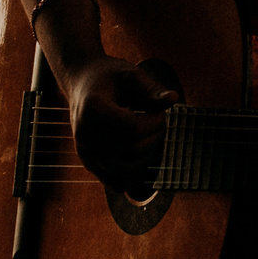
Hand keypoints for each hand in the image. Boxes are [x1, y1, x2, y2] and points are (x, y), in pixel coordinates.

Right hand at [61, 54, 180, 192]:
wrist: (83, 84)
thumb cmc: (110, 77)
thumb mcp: (132, 75)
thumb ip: (152, 89)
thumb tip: (174, 98)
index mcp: (92, 109)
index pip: (132, 129)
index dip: (154, 122)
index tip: (158, 109)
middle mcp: (84, 135)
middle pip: (132, 151)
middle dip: (155, 137)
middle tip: (156, 119)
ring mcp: (85, 153)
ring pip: (126, 172)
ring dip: (148, 156)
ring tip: (149, 135)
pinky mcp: (90, 165)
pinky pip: (117, 183)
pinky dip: (135, 175)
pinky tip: (141, 152)